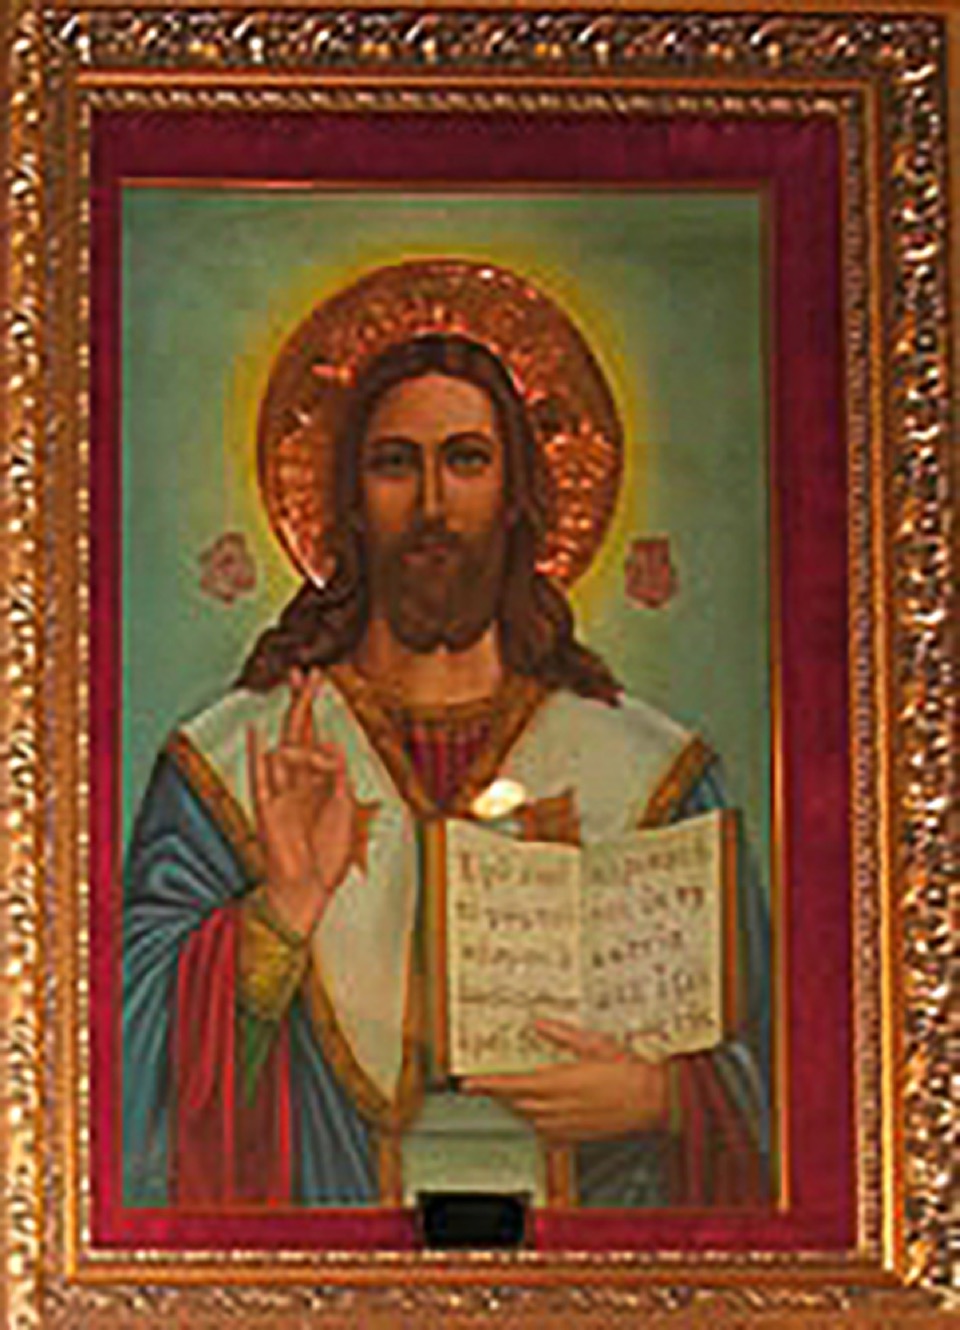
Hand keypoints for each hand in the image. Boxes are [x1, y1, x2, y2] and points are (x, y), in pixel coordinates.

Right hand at [247, 667, 356, 937]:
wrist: (307, 891)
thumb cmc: (328, 858)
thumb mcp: (345, 808)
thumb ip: (338, 774)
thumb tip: (330, 739)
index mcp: (318, 782)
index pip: (315, 736)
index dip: (316, 709)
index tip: (318, 680)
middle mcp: (298, 782)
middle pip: (297, 733)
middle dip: (301, 702)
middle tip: (305, 671)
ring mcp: (281, 793)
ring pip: (285, 749)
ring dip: (292, 720)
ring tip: (298, 690)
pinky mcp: (267, 809)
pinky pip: (260, 777)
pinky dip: (257, 755)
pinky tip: (255, 732)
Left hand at [461, 1019, 668, 1142]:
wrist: (655, 1100)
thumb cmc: (630, 1072)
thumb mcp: (595, 1044)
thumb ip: (564, 1035)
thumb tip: (541, 1025)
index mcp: (560, 1082)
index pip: (512, 1085)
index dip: (488, 1085)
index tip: (469, 1083)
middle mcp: (559, 1106)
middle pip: (515, 1103)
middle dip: (499, 1094)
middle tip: (486, 1085)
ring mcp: (568, 1123)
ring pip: (528, 1118)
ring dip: (516, 1107)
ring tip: (509, 1096)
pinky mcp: (578, 1135)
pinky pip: (547, 1132)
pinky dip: (537, 1122)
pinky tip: (540, 1115)